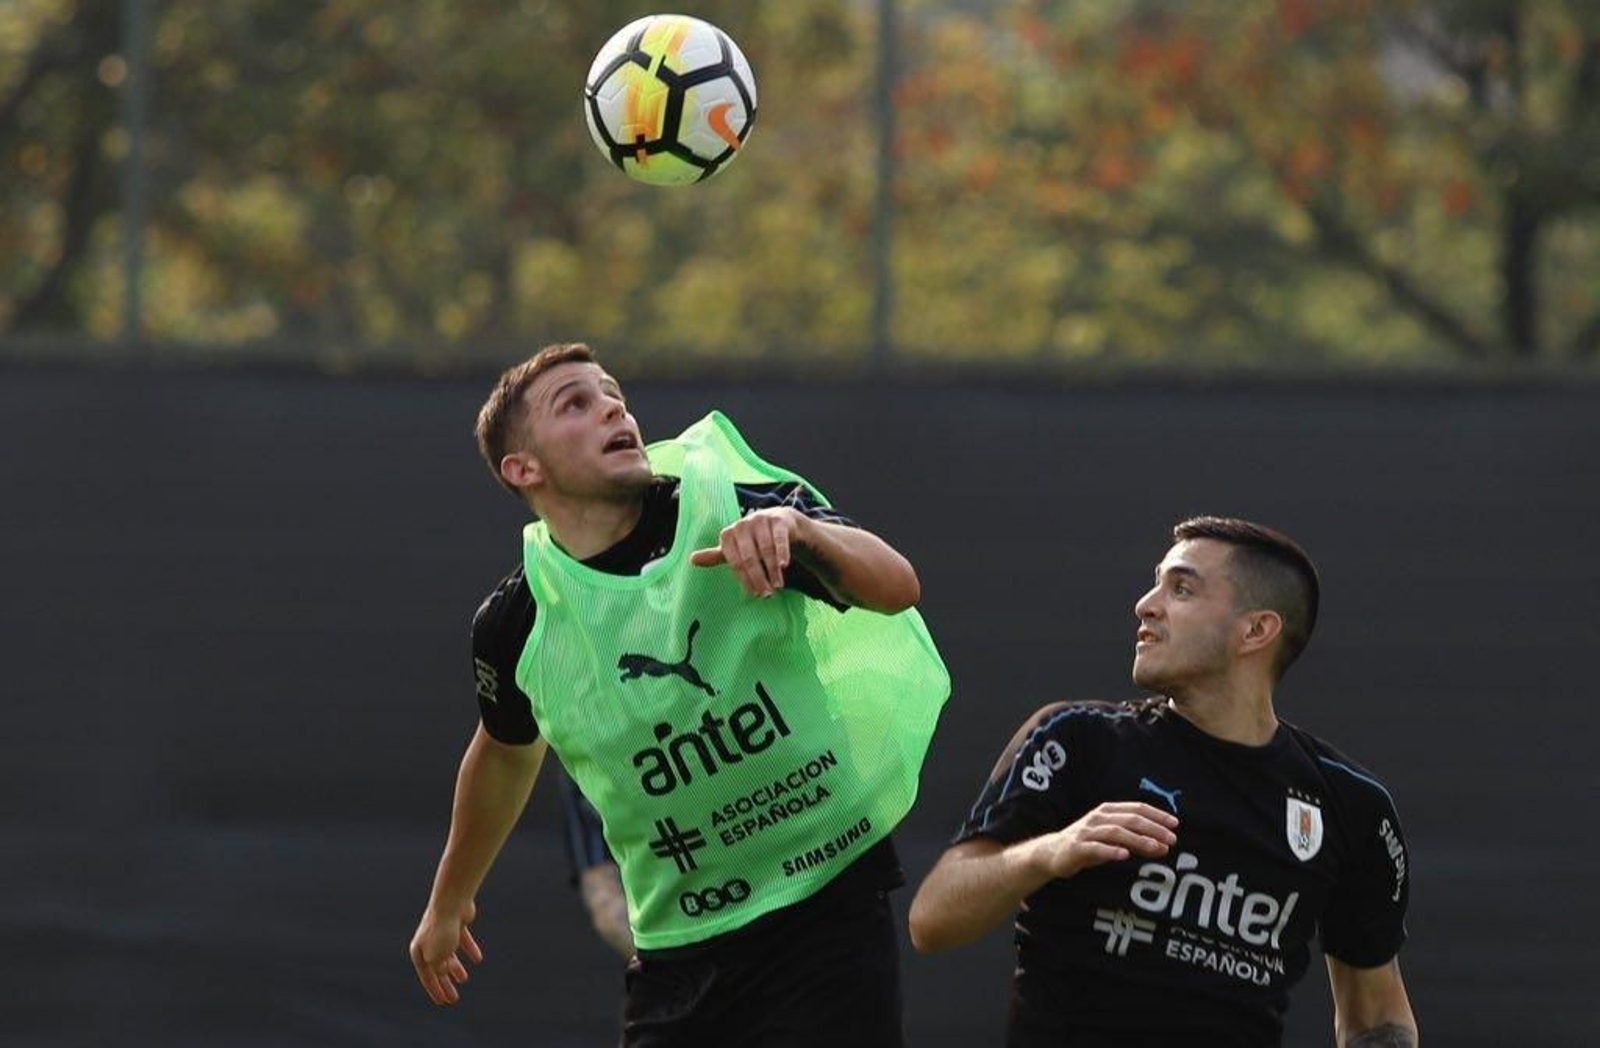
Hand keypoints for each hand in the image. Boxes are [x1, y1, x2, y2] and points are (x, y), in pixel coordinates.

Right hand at [409, 900, 483, 1005]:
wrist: (452, 902)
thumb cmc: (442, 931)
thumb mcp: (438, 957)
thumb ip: (440, 969)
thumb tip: (444, 973)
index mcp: (419, 951)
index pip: (426, 975)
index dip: (435, 990)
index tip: (443, 1002)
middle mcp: (428, 941)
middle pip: (437, 967)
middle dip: (445, 983)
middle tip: (453, 998)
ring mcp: (442, 932)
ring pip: (449, 954)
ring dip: (455, 967)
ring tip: (464, 979)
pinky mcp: (456, 923)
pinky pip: (462, 940)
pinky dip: (469, 949)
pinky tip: (478, 959)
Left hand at [690, 508, 802, 597]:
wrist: (779, 521)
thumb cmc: (753, 539)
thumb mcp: (734, 548)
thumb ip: (715, 556)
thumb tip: (691, 560)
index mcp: (728, 535)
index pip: (735, 562)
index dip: (745, 580)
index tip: (754, 594)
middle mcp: (742, 525)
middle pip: (749, 557)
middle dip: (758, 578)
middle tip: (767, 594)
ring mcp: (760, 520)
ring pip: (766, 550)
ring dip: (772, 570)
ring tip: (778, 586)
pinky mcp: (777, 520)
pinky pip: (779, 539)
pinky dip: (781, 552)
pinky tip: (784, 566)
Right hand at [1030, 802, 1177, 878]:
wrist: (1052, 853)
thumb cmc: (1088, 844)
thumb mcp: (1111, 837)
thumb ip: (1135, 838)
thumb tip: (1163, 844)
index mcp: (1107, 811)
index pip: (1136, 808)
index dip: (1156, 815)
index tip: (1175, 824)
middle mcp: (1097, 818)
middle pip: (1129, 819)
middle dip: (1153, 828)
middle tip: (1172, 839)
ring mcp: (1087, 832)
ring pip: (1116, 833)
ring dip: (1138, 839)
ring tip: (1155, 847)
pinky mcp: (1077, 848)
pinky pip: (1096, 848)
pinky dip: (1111, 851)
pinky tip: (1124, 855)